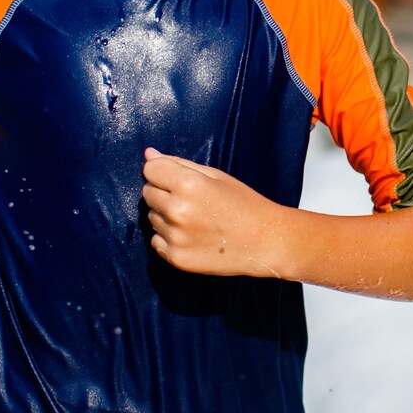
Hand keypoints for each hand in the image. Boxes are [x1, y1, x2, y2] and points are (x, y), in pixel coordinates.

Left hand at [142, 148, 285, 278]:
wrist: (265, 241)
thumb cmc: (243, 203)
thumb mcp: (216, 176)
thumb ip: (179, 164)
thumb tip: (148, 154)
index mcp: (188, 185)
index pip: (150, 170)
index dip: (162, 171)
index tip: (178, 178)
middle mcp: (177, 211)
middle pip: (147, 193)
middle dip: (163, 192)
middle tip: (191, 200)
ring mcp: (175, 237)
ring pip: (151, 217)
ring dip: (166, 215)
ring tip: (195, 219)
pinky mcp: (176, 258)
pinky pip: (156, 241)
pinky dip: (168, 238)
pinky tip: (192, 236)